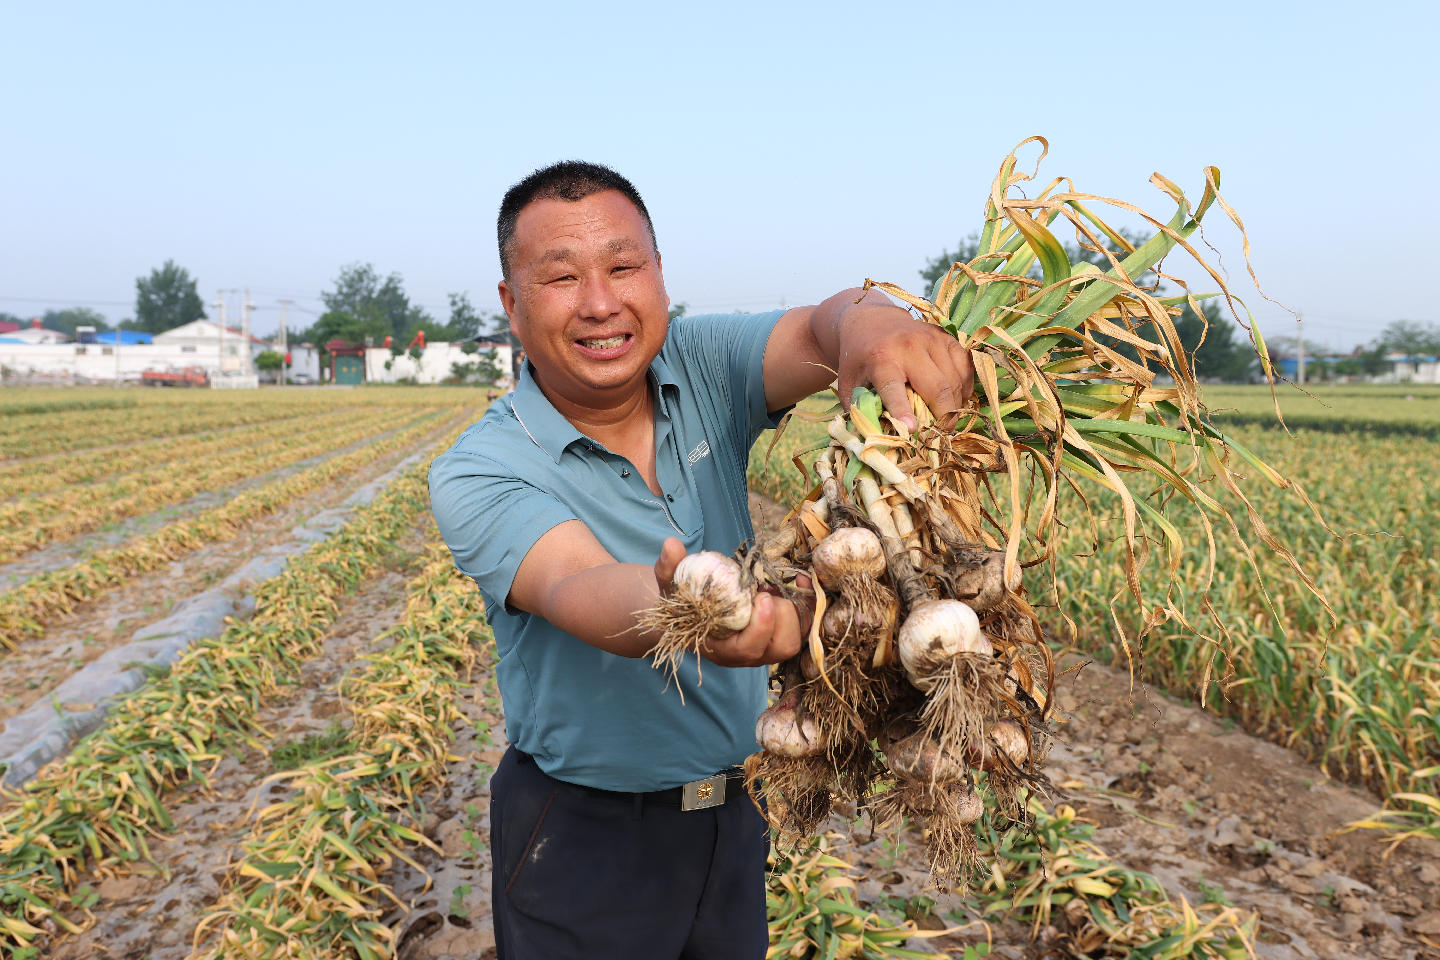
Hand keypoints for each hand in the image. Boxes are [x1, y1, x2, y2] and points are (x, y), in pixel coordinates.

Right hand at [653, 538, 811, 667]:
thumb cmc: (682, 603)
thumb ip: (669, 568)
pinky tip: (800, 580)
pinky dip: (808, 603)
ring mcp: (769, 646)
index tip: (762, 597)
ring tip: (775, 587)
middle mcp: (750, 654)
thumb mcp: (670, 585)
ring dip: (795, 610)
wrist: (694, 613)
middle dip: (783, 616)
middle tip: (767, 590)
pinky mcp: (782, 634)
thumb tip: (671, 545)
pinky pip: (805, 625)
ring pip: (797, 638)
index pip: (749, 649)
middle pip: (782, 647)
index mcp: (724, 649)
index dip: (761, 626)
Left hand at [836, 299, 974, 431]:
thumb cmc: (861, 359)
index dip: (903, 411)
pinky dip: (964, 389)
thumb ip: (860, 410)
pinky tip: (955, 399)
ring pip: (955, 381)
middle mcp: (909, 346)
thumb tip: (875, 439)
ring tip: (947, 419)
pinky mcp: (947, 338)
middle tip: (942, 433)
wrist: (872, 321)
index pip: (893, 387)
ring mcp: (932, 339)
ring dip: (955, 405)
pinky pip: (965, 369)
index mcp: (881, 358)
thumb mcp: (850, 383)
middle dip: (944, 416)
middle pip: (937, 388)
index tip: (912, 430)